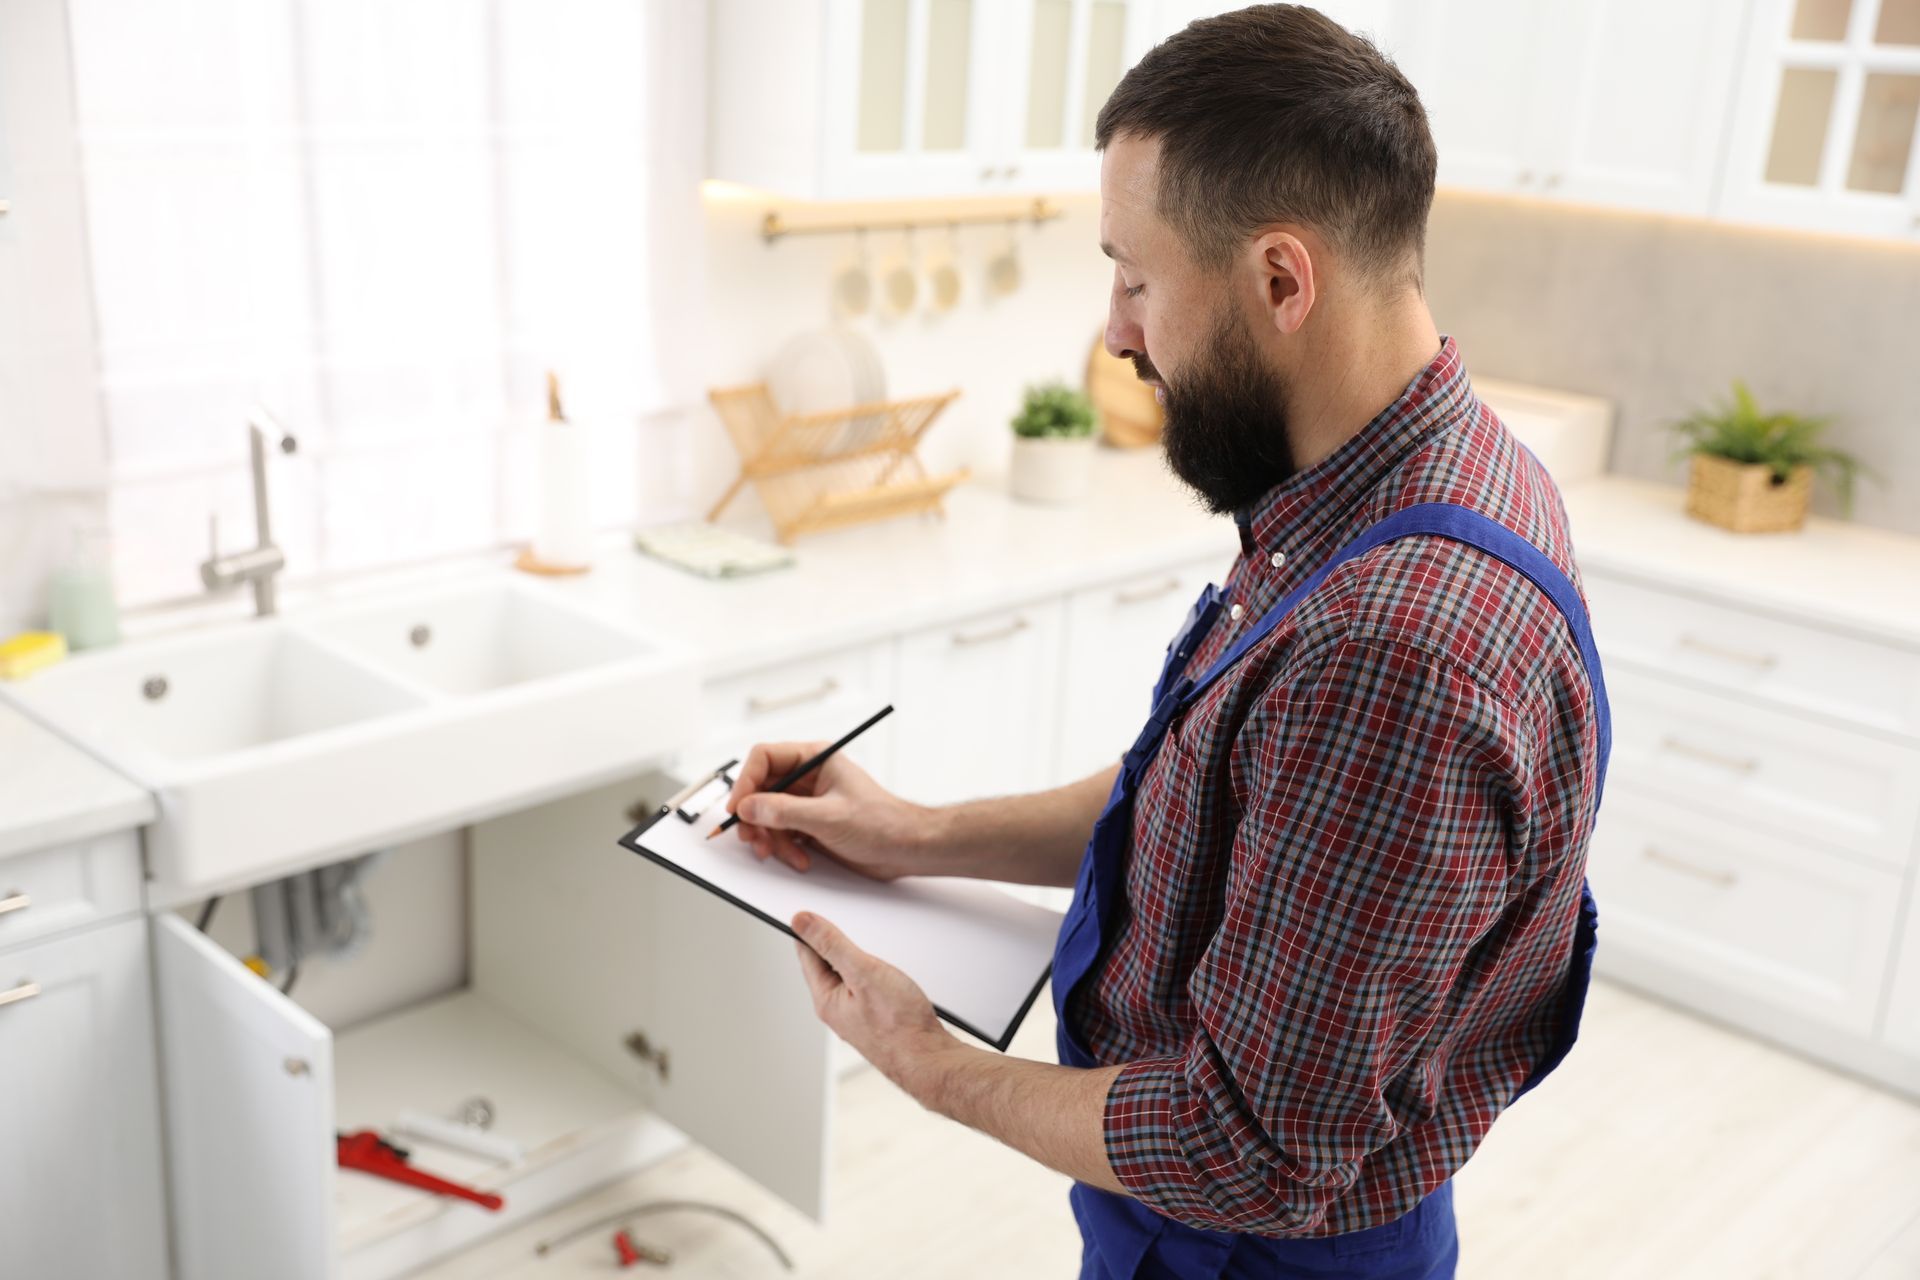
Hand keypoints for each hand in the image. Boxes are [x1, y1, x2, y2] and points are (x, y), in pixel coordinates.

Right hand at [724, 741, 933, 879]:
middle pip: (761, 790)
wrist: (905, 849)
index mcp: (815, 759)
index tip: (738, 808)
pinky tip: (800, 860)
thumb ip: (785, 812)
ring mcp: (808, 802)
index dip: (746, 782)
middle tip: (753, 839)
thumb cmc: (882, 822)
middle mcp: (808, 777)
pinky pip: (782, 833)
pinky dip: (784, 849)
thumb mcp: (828, 817)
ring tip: (782, 855)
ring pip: (768, 816)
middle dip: (755, 818)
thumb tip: (749, 807)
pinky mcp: (811, 825)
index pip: (764, 758)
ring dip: (771, 838)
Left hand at [790, 911, 961, 1085]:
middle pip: (826, 964)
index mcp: (826, 999)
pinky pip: (865, 986)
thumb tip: (800, 921)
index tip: (812, 909)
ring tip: (865, 939)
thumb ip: (831, 944)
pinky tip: (884, 967)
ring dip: (855, 956)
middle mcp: (837, 1009)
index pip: (806, 954)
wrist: (930, 1059)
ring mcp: (857, 1015)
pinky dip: (870, 971)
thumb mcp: (862, 972)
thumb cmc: (900, 1024)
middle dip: (831, 940)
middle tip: (839, 917)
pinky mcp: (876, 1018)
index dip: (808, 928)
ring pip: (848, 976)